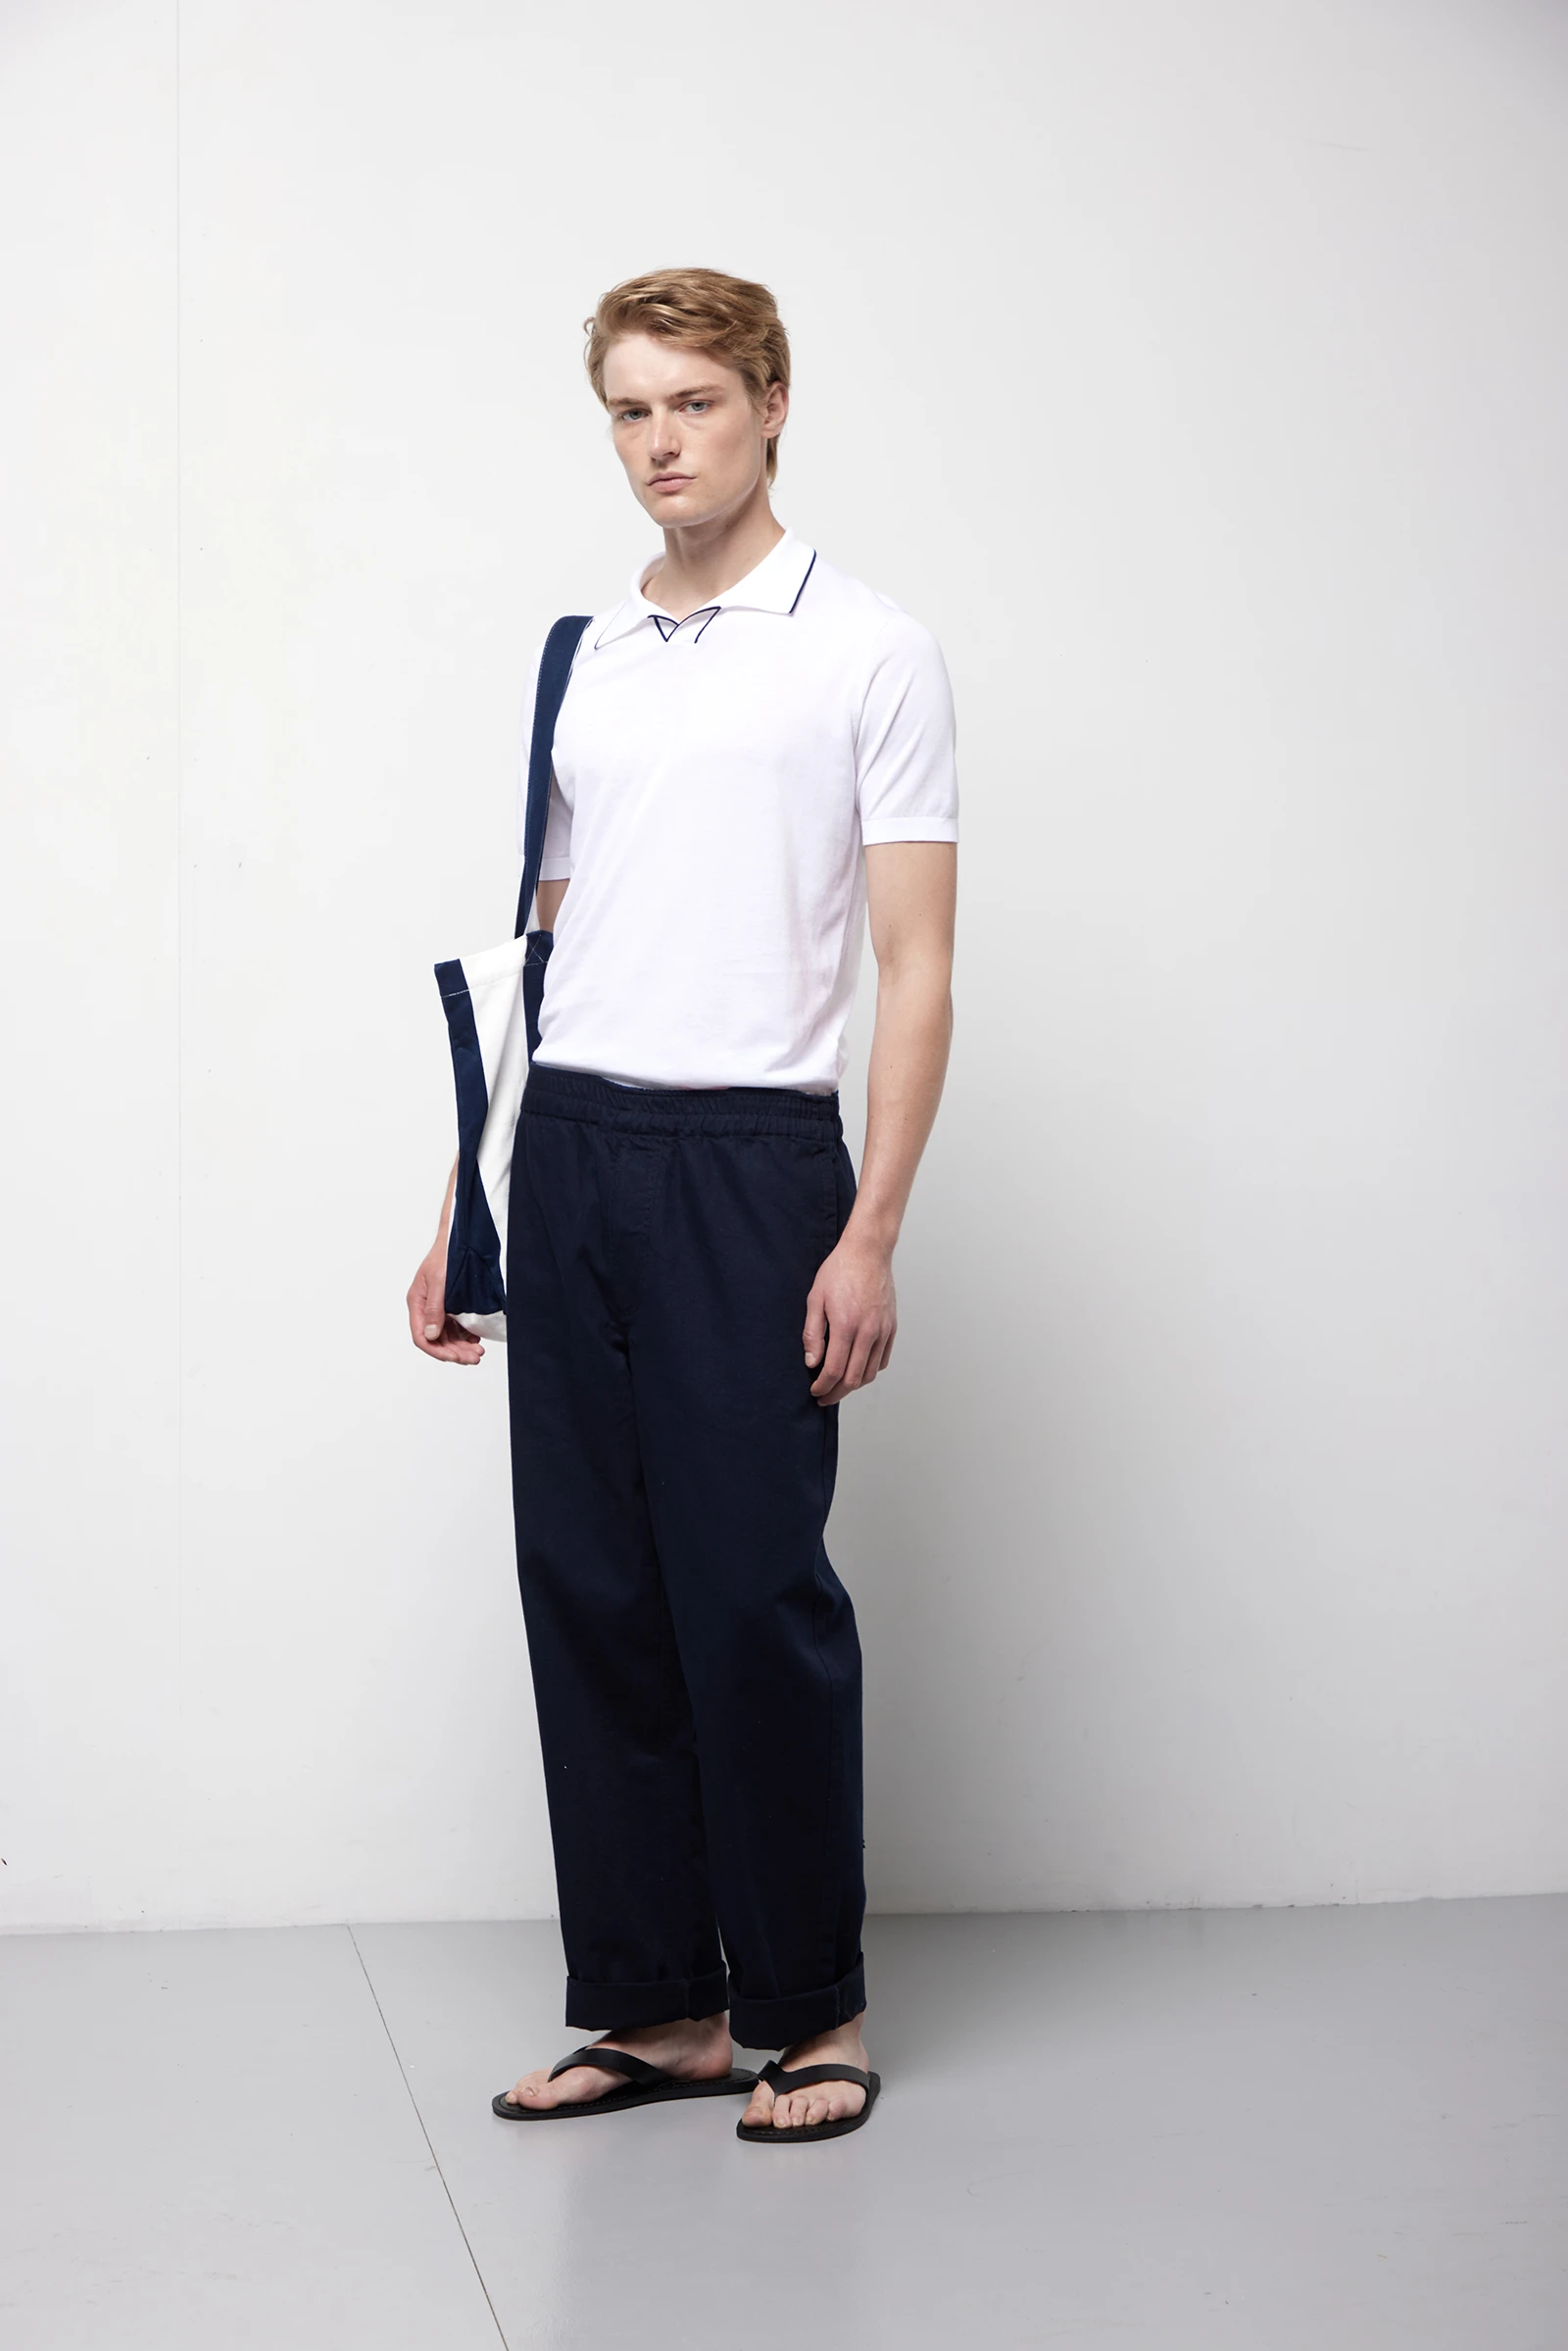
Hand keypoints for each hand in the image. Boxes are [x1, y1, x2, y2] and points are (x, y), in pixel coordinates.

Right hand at [406, 1238, 483, 1364]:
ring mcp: (439, 1307)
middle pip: (436, 1339)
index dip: (437, 1350)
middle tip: (474, 1358)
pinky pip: (456, 1327)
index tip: (454, 1357)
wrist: (460, 1238)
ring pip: (447, 1336)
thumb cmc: (446, 1254)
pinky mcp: (451, 1305)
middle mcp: (426, 1307)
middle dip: (454, 1352)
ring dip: (461, 1346)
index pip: (421, 1336)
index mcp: (417, 1302)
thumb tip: (430, 1334)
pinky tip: (476, 1339)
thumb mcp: (439, 1281)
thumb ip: (434, 1308)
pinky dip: (466, 1336)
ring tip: (478, 1352)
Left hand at [803, 1227, 895, 1403]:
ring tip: (839, 1385)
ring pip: (871, 1373)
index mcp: (847, 1326)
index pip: (834, 1370)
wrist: (868, 1252)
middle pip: (854, 1378)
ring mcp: (883, 1331)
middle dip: (837, 1393)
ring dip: (854, 1385)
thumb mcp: (816, 1299)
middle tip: (824, 1396)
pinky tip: (858, 1369)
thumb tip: (812, 1362)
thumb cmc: (840, 1271)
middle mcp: (868, 1332)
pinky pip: (883, 1359)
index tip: (815, 1391)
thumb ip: (813, 1333)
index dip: (823, 1386)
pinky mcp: (891, 1327)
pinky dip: (870, 1370)